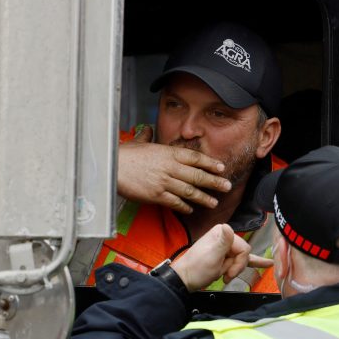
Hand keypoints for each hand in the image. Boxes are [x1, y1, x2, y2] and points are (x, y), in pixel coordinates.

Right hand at [117, 125, 231, 213]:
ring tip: (214, 202)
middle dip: (214, 181)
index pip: (195, 157)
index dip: (210, 163)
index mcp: (167, 153)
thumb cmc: (123, 155)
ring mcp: (164, 182)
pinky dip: (184, 206)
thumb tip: (148, 129)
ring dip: (204, 197)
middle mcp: (170, 167)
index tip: (221, 168)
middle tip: (227, 186)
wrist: (111, 168)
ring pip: (189, 191)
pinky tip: (191, 209)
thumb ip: (147, 136)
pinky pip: (175, 202)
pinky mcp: (156, 195)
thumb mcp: (138, 142)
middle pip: (197, 175)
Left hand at [173, 224, 273, 291]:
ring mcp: (226, 247)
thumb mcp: (211, 256)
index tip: (228, 272)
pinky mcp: (226, 257)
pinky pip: (243, 259)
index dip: (239, 262)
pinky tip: (268, 263)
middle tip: (225, 275)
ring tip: (224, 276)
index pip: (244, 248)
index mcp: (222, 232)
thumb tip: (228, 227)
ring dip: (235, 270)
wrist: (185, 280)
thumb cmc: (197, 269)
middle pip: (245, 253)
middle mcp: (225, 237)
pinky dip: (255, 261)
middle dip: (236, 267)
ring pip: (243, 259)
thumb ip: (222, 242)